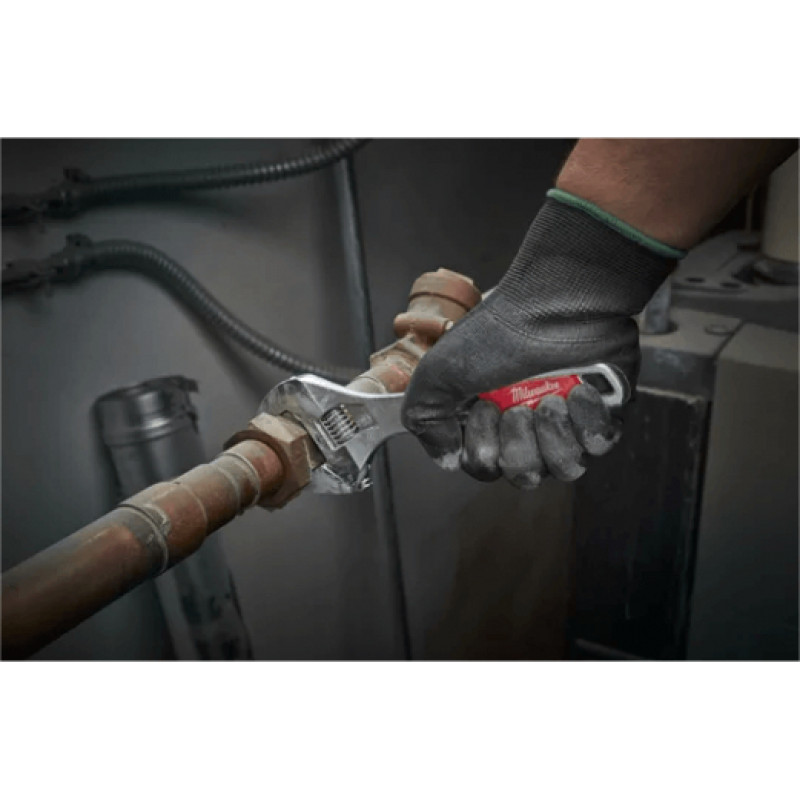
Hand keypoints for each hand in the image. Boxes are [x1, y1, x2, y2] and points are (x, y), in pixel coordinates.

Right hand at [401, 195, 676, 488]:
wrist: (555, 303)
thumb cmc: (498, 333)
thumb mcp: (438, 373)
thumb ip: (425, 420)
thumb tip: (446, 458)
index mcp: (488, 419)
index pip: (484, 467)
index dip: (483, 449)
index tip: (484, 407)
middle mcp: (527, 425)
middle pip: (524, 474)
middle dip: (519, 444)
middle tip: (518, 407)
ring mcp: (566, 422)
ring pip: (565, 468)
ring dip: (553, 435)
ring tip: (551, 399)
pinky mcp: (602, 414)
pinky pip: (599, 446)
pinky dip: (587, 422)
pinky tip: (578, 391)